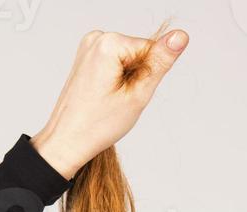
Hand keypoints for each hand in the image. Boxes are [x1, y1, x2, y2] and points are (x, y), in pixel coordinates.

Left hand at [30, 28, 189, 179]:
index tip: (127, 95)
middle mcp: (96, 38)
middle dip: (136, 78)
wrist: (66, 140)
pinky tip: (103, 94)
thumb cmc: (96, 124)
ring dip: (126, 80)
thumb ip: (161, 62)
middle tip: (118, 100)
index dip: (147, 77)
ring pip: (128, 58)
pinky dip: (116, 79)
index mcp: (108, 43)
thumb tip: (180, 36)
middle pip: (138, 52)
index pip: (151, 50)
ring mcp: (89, 46)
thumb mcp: (138, 94)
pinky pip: (115, 62)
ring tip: (109, 99)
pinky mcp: (87, 55)